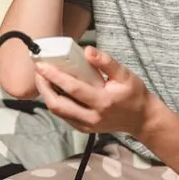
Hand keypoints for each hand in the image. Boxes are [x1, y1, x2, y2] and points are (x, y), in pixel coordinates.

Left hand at [34, 46, 150, 135]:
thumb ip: (106, 62)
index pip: (73, 89)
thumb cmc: (133, 94)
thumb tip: (87, 50)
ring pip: (58, 112)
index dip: (54, 76)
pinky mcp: (83, 128)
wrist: (140, 118)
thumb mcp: (125, 74)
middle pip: (58, 105)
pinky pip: (63, 116)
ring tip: (42, 78)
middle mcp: (92, 117)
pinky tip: (52, 89)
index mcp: (103, 102)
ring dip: (46, 94)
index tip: (42, 65)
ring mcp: (86, 126)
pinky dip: (54, 102)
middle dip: (44, 87)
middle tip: (38, 71)